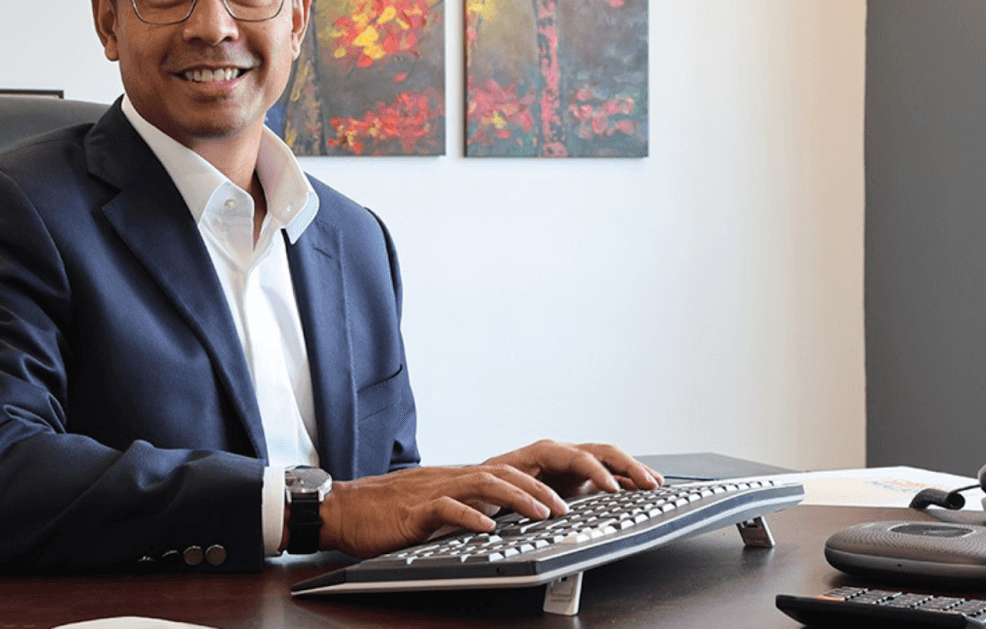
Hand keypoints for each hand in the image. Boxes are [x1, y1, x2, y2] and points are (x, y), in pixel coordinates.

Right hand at [313, 441, 661, 558]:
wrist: (350, 509)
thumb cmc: (406, 512)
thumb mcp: (464, 506)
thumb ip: (500, 504)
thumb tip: (550, 509)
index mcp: (489, 472)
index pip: (553, 457)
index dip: (596, 463)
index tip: (634, 481)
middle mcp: (474, 472)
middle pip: (536, 457)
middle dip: (580, 468)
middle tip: (615, 488)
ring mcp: (447, 486)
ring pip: (496, 479)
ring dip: (529, 495)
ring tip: (554, 512)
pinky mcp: (420, 507)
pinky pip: (450, 508)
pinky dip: (472, 516)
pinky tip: (490, 529)